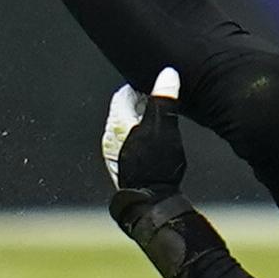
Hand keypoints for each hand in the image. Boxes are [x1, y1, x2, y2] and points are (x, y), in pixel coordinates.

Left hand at [103, 67, 186, 195]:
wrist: (152, 203)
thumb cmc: (157, 165)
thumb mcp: (165, 127)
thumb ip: (164, 99)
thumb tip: (167, 74)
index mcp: (117, 124)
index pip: (124, 95)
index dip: (140, 87)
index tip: (154, 86)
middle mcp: (110, 138)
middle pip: (124, 110)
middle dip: (141, 104)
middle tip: (160, 101)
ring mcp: (114, 154)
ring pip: (126, 128)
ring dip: (142, 121)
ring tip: (160, 122)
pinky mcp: (121, 167)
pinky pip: (129, 143)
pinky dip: (140, 137)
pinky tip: (154, 143)